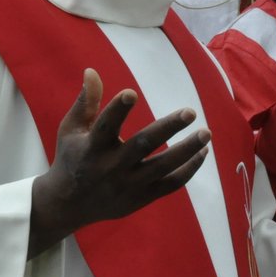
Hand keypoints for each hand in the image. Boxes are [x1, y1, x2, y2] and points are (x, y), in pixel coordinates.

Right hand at [28, 69, 210, 256]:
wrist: (69, 205)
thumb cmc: (72, 159)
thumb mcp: (71, 130)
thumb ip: (86, 102)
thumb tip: (92, 70)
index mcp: (92, 147)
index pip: (105, 126)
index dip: (117, 110)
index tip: (131, 92)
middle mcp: (111, 167)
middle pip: (143, 146)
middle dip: (167, 128)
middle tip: (190, 112)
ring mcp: (129, 185)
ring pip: (163, 167)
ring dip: (187, 150)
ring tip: (206, 132)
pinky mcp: (142, 198)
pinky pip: (171, 184)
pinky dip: (189, 169)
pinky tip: (202, 152)